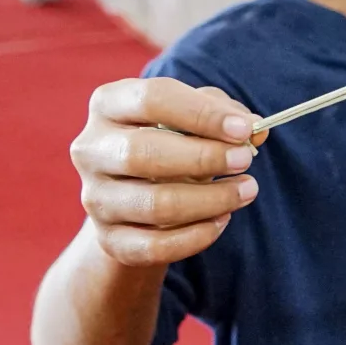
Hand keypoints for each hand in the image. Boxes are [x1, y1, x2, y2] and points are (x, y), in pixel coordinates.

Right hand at [70, 77, 266, 266]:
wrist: (136, 198)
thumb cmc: (171, 142)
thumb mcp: (194, 117)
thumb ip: (225, 114)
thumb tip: (254, 129)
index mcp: (109, 104)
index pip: (151, 99)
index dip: (202, 114)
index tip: (244, 129)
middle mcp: (91, 150)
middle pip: (144, 153)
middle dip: (204, 158)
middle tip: (245, 160)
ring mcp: (96, 198)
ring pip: (155, 204)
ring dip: (211, 199)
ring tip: (246, 190)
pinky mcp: (109, 239)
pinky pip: (155, 245)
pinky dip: (197, 236)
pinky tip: (222, 219)